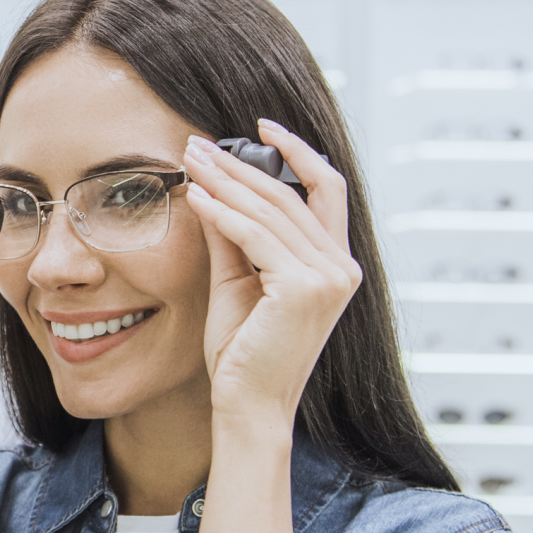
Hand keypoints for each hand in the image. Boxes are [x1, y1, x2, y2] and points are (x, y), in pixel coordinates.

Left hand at [185, 121, 360, 430]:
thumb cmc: (242, 353)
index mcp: (336, 265)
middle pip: (292, 194)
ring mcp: (329, 278)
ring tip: (190, 160)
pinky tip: (195, 196)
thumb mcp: (238, 281)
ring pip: (271, 209)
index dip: (298, 152)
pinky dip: (222, 212)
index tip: (261, 126)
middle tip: (199, 144)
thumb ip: (233, 236)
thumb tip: (214, 186)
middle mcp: (342, 268)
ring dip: (225, 180)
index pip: (326, 189)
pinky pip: (254, 235)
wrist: (247, 405)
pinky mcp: (304, 289)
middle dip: (241, 164)